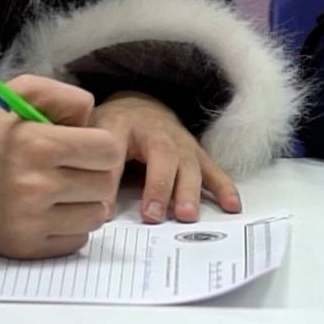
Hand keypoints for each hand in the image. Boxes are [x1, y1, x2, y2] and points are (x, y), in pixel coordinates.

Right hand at [0, 75, 123, 258]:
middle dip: (94, 173)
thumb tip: (90, 116)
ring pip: (96, 216)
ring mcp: (28, 221)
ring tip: (59, 189)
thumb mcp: (15, 94)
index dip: (100, 145)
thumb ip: (61, 94)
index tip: (83, 145)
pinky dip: (69, 226)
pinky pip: (77, 240)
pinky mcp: (23, 247)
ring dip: (85, 202)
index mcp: (36, 145)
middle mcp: (34, 187)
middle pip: (106, 185)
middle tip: (70, 167)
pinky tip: (48, 211)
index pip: (108, 151)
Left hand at [92, 92, 240, 223]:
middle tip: (153, 217)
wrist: (140, 106)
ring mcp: (181, 141)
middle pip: (162, 154)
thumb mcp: (93, 138)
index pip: (116, 149)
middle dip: (158, 187)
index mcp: (122, 124)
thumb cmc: (112, 128)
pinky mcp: (197, 153)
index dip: (112, 178)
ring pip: (188, 163)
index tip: (106, 211)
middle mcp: (156, 130)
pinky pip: (212, 170)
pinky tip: (232, 206)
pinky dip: (224, 187)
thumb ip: (92, 167)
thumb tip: (94, 210)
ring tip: (186, 216)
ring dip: (188, 191)